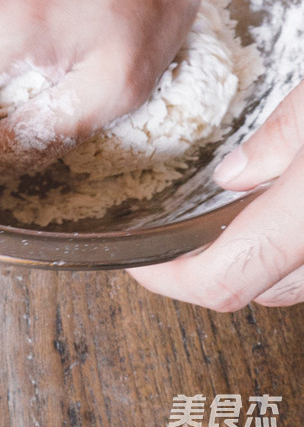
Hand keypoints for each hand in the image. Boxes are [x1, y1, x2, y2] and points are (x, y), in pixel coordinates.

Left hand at [128, 80, 303, 309]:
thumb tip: (232, 175)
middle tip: (178, 236)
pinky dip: (288, 251)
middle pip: (255, 288)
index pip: (221, 279)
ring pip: (288, 283)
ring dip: (255, 260)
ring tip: (230, 218)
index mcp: (303, 219)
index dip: (168, 281)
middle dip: (210, 267)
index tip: (140, 264)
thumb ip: (278, 138)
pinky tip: (279, 210)